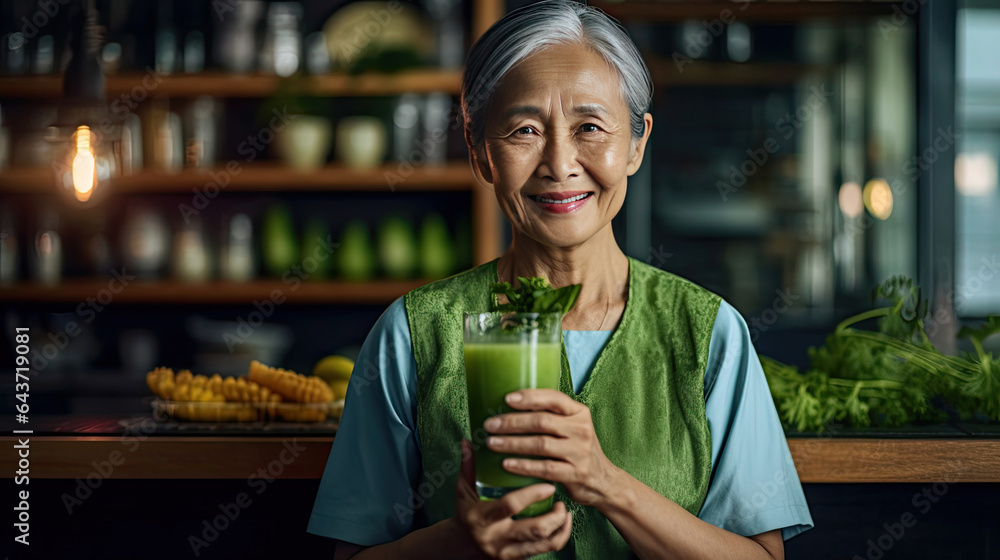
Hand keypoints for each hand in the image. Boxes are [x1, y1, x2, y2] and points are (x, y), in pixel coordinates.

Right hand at [453, 439, 572, 558]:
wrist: (461, 545)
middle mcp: (495, 538)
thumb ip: (468, 466)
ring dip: (560, 527)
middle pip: (534, 530)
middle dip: (554, 516)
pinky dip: (560, 537)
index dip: (532, 495)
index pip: (510, 505)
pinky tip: (563, 524)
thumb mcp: (463, 490)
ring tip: (564, 511)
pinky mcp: (516, 559)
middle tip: (561, 501)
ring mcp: (507, 552)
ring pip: (544, 544)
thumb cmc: (466, 511)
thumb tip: (469, 440)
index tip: (549, 485)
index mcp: (481, 518)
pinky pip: (545, 551)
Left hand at [484, 389, 621, 507]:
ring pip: (540, 444)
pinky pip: (545, 468)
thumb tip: (510, 406)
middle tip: (490, 424)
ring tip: (491, 442)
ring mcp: (580, 452)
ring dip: (512, 443)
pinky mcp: (575, 473)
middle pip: (542, 421)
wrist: (602, 481)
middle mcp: (581, 429)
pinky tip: (506, 464)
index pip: (554, 398)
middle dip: (512, 422)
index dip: (529, 397)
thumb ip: (551, 416)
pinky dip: (523, 466)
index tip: (507, 399)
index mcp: (579, 412)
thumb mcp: (572, 427)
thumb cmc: (577, 449)